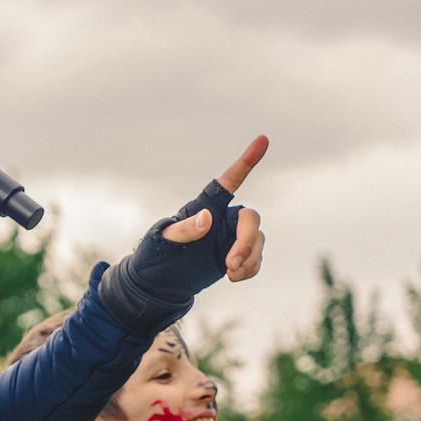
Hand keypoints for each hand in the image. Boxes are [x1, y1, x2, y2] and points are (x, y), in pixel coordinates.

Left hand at [95, 137, 268, 331]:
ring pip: (257, 240)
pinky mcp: (237, 256)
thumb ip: (186, 229)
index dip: (246, 161)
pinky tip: (235, 277)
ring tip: (230, 275)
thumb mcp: (165, 241)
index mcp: (206, 205)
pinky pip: (256, 258)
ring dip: (250, 259)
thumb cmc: (157, 253)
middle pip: (250, 219)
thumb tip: (208, 218)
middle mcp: (223, 218)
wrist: (160, 281)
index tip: (263, 139)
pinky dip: (251, 268)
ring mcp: (231, 237)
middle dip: (246, 242)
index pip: (229, 180)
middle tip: (231, 264)